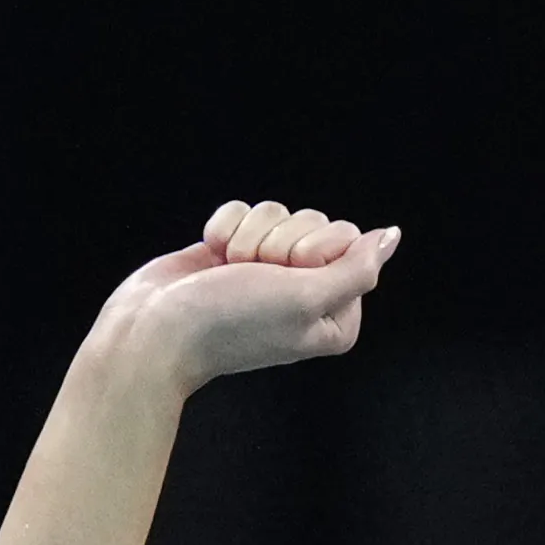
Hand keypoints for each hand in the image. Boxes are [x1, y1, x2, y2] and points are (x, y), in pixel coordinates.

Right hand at [97, 200, 400, 392]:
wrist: (155, 331)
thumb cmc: (229, 323)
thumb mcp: (307, 298)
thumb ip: (358, 268)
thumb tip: (390, 237)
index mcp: (335, 315)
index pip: (350, 241)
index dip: (316, 248)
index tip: (288, 275)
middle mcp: (306, 292)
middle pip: (315, 222)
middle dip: (279, 240)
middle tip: (254, 276)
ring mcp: (268, 272)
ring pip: (278, 213)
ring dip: (249, 236)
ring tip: (229, 271)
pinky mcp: (234, 253)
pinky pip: (245, 212)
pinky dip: (224, 229)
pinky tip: (211, 258)